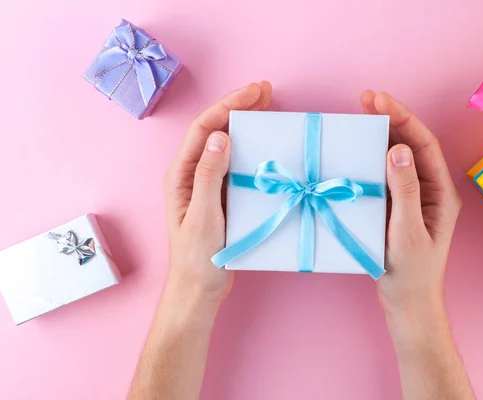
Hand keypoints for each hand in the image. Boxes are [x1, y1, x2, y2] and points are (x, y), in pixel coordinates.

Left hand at [162, 81, 272, 307]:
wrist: (200, 289)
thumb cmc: (197, 258)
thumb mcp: (203, 217)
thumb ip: (209, 176)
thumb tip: (222, 136)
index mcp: (181, 175)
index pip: (204, 129)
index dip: (227, 106)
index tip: (254, 92)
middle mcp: (193, 174)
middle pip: (215, 130)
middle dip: (239, 108)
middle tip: (266, 91)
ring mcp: (208, 184)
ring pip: (228, 145)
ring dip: (247, 125)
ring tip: (270, 108)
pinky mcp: (223, 196)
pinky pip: (238, 165)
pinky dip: (253, 149)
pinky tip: (268, 144)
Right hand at [360, 91, 460, 318]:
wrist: (406, 303)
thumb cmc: (412, 273)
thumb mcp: (407, 232)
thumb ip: (404, 190)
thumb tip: (399, 149)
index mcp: (440, 193)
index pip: (424, 145)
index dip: (404, 119)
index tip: (380, 101)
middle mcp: (428, 190)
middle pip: (411, 145)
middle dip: (391, 120)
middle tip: (366, 99)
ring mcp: (411, 197)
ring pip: (396, 158)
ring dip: (379, 136)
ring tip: (360, 115)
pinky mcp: (394, 206)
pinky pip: (383, 175)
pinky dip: (370, 159)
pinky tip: (356, 150)